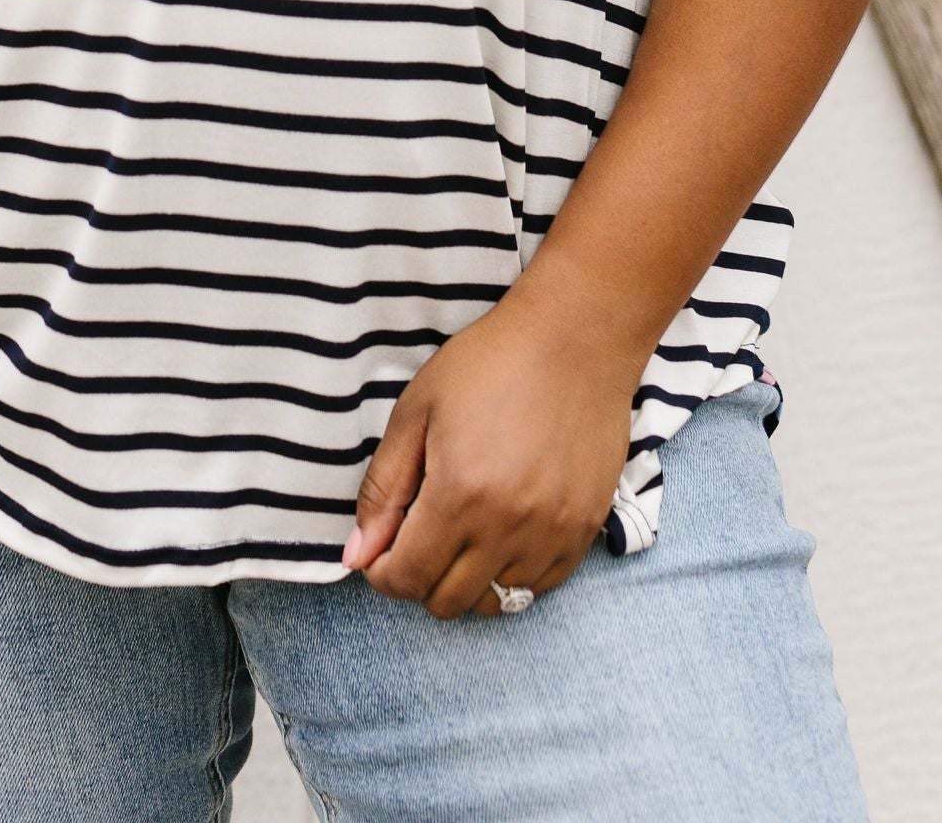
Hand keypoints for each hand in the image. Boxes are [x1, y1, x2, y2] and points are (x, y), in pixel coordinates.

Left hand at [340, 281, 638, 619]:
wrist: (575, 338)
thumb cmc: (489, 364)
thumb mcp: (416, 412)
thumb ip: (383, 490)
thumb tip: (357, 556)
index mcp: (459, 494)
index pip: (407, 579)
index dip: (383, 573)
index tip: (382, 551)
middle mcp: (508, 526)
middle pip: (449, 602)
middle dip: (421, 579)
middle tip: (421, 537)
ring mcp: (551, 533)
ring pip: (496, 603)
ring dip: (469, 580)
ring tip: (464, 532)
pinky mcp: (585, 530)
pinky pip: (540, 588)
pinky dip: (513, 574)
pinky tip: (503, 532)